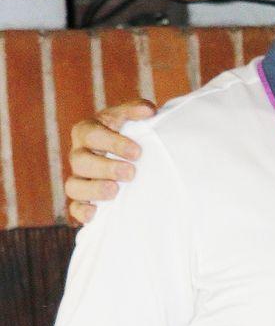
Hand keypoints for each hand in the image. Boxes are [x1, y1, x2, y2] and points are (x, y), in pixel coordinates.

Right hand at [66, 102, 152, 225]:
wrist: (127, 157)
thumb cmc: (126, 134)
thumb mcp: (128, 119)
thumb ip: (136, 111)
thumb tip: (150, 110)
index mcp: (87, 132)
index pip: (91, 135)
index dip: (112, 143)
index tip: (137, 152)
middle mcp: (79, 155)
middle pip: (80, 161)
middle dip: (106, 168)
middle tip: (131, 173)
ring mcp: (79, 178)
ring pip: (73, 186)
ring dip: (93, 190)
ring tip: (115, 191)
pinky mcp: (82, 200)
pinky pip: (74, 208)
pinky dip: (81, 212)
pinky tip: (95, 214)